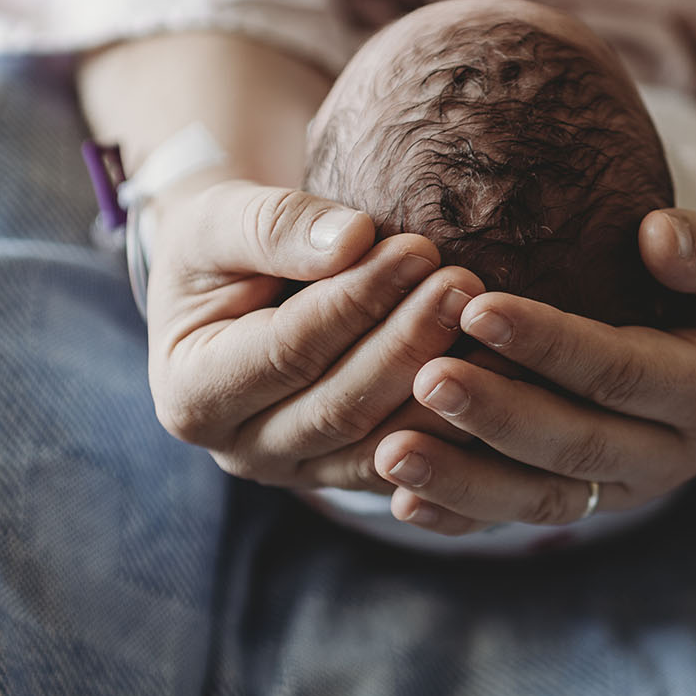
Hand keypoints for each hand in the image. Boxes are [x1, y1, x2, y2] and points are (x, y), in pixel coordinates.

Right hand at [147, 178, 483, 490]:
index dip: (355, 302)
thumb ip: (275, 225)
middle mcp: (240, 450)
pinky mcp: (348, 476)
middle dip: (408, 343)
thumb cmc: (222, 243)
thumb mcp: (221, 219)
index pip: (286, 351)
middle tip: (465, 284)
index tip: (418, 248)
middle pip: (340, 407)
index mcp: (192, 393)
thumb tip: (352, 240)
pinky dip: (459, 423)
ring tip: (491, 321)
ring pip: (384, 445)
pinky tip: (503, 372)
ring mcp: (297, 474)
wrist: (236, 283)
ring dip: (444, 388)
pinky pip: (414, 465)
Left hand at [371, 208, 695, 532]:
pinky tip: (400, 500)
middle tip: (423, 377)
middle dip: (495, 416)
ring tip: (389, 451)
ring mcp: (622, 490)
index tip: (478, 308)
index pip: (623, 371)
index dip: (552, 344)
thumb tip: (658, 235)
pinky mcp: (584, 506)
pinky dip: (459, 516)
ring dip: (463, 480)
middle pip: (575, 445)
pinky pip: (517, 517)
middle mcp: (668, 457)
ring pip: (539, 498)